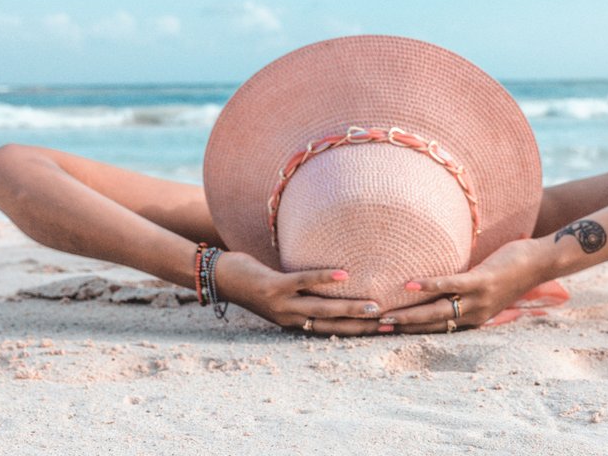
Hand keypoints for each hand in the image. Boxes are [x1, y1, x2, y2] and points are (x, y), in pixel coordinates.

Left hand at [214, 251, 385, 335]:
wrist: (217, 278)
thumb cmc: (253, 281)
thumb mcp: (281, 293)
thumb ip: (303, 292)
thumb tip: (332, 282)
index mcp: (294, 322)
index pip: (332, 331)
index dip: (358, 331)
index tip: (387, 328)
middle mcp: (290, 318)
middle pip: (332, 326)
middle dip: (361, 326)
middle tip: (390, 323)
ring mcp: (281, 304)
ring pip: (321, 309)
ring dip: (349, 309)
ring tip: (374, 307)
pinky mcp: (273, 287)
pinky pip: (302, 282)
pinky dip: (323, 278)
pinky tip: (343, 275)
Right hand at [377, 237, 546, 333]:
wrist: (541, 262)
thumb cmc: (510, 271)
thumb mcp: (483, 288)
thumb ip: (461, 290)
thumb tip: (436, 285)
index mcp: (471, 318)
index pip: (435, 330)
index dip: (409, 333)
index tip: (382, 333)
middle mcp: (473, 315)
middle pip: (431, 325)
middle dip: (401, 328)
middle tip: (372, 329)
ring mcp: (477, 299)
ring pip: (437, 311)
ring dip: (409, 313)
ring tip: (384, 313)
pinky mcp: (482, 281)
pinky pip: (451, 284)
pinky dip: (430, 286)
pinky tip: (410, 285)